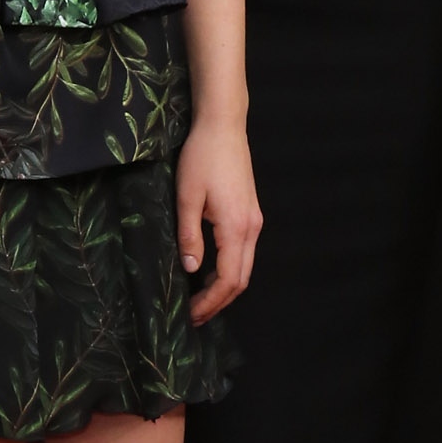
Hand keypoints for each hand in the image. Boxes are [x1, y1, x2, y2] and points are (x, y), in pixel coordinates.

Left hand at [175, 118, 260, 326]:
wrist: (223, 126)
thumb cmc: (202, 157)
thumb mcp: (187, 196)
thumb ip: (189, 235)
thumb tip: (191, 269)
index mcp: (236, 227)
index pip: (229, 280)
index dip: (210, 302)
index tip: (190, 314)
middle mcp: (252, 228)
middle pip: (241, 280)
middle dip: (218, 302)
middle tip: (193, 316)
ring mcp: (254, 221)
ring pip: (244, 267)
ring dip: (223, 287)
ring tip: (199, 299)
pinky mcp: (250, 213)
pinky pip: (243, 252)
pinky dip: (228, 270)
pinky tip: (208, 271)